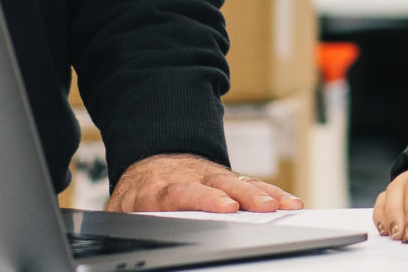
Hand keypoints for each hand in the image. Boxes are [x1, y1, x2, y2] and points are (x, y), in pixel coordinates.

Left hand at [107, 153, 300, 213]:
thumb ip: (122, 223)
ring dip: (263, 194)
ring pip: (239, 183)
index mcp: (159, 188)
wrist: (151, 161)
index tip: (225, 208)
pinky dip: (272, 193)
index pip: (182, 192)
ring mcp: (212, 178)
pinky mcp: (228, 181)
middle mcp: (190, 178)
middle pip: (218, 186)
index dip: (204, 198)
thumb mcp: (120, 210)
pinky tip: (290, 203)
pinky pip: (252, 185)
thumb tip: (117, 245)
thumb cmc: (138, 194)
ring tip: (283, 206)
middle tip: (262, 208)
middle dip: (243, 196)